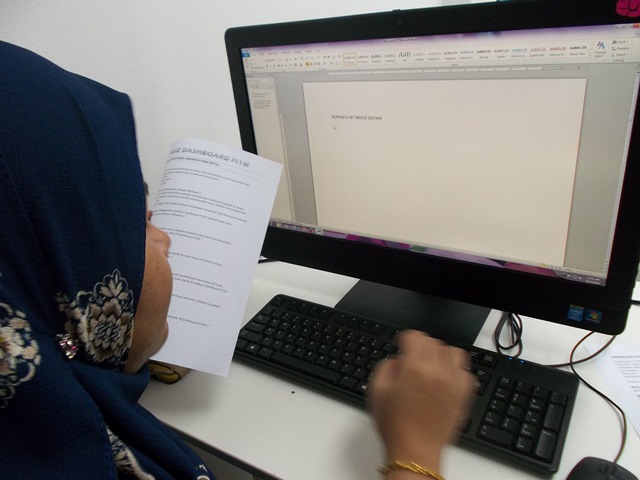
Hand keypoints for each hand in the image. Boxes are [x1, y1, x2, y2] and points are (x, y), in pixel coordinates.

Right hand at [367, 330, 474, 474]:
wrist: (415, 451)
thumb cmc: (395, 425)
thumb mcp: (377, 390)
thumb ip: (386, 366)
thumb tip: (398, 359)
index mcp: (414, 368)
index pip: (415, 337)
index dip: (404, 338)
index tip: (400, 344)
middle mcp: (437, 372)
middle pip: (433, 342)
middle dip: (420, 346)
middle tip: (412, 357)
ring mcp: (454, 383)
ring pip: (453, 352)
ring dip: (440, 353)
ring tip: (431, 364)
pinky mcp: (464, 395)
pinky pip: (466, 371)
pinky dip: (456, 369)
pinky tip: (444, 377)